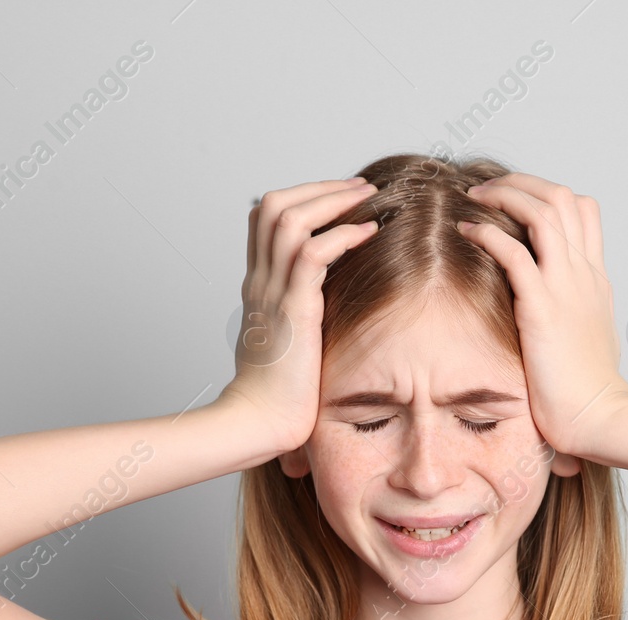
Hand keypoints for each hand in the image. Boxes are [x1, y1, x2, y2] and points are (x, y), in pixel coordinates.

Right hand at [217, 176, 379, 455]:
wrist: (259, 424)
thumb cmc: (279, 398)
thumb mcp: (293, 345)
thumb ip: (306, 319)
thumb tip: (334, 312)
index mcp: (259, 288)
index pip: (266, 221)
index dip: (302, 199)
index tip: (341, 200)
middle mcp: (260, 282)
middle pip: (274, 206)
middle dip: (319, 188)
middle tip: (359, 187)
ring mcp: (271, 292)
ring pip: (289, 218)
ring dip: (331, 200)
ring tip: (367, 197)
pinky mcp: (291, 309)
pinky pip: (312, 254)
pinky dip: (342, 235)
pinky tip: (368, 233)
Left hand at [456, 172, 627, 457]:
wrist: (599, 417)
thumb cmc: (589, 390)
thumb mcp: (589, 337)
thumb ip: (575, 312)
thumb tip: (558, 312)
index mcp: (596, 279)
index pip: (584, 211)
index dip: (548, 194)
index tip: (515, 201)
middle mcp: (584, 274)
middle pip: (562, 198)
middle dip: (522, 183)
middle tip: (487, 188)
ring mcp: (567, 288)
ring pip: (543, 212)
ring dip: (505, 196)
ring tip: (474, 197)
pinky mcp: (543, 309)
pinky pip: (515, 254)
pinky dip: (489, 234)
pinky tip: (467, 232)